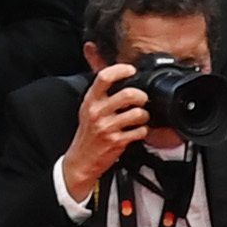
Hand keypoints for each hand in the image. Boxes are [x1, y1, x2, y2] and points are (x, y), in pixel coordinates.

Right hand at [63, 62, 150, 204]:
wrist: (82, 160)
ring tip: (141, 117)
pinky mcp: (117, 141)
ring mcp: (107, 127)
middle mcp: (98, 112)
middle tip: (142, 99)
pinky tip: (138, 131)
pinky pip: (139, 131)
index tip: (130, 70)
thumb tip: (106, 66)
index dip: (120, 70)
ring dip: (144, 115)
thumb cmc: (88, 133)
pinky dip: (143, 130)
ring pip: (137, 113)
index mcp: (90, 100)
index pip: (104, 77)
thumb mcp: (88, 108)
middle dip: (141, 96)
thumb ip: (100, 90)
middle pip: (127, 95)